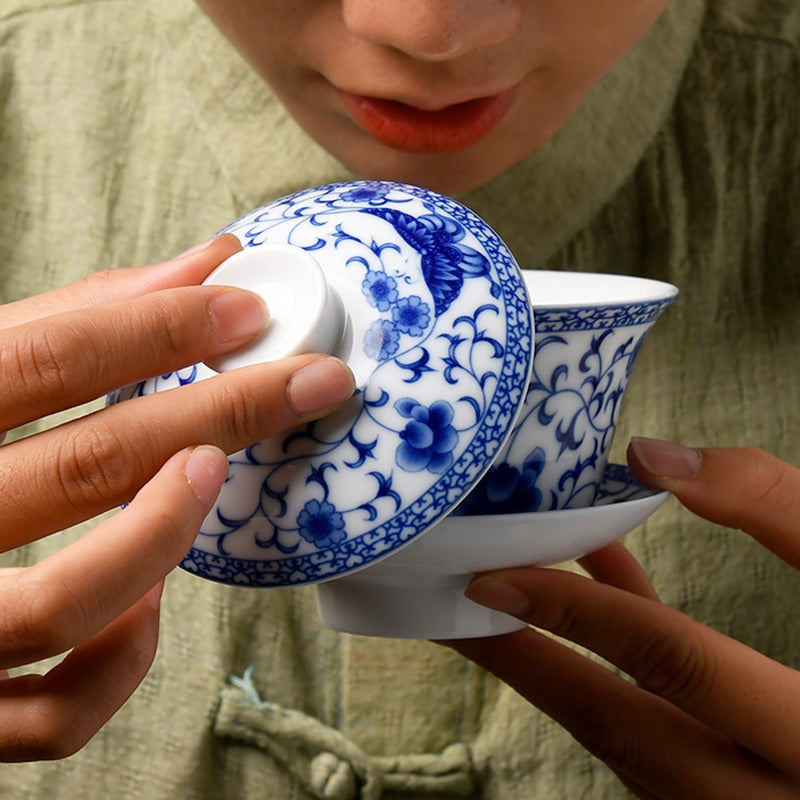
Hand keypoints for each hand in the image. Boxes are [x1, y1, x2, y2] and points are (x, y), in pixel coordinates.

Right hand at [0, 236, 354, 760]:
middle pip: (84, 466)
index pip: (41, 361)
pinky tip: (150, 600)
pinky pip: (56, 712)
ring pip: (63, 603)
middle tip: (309, 380)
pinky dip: (120, 655)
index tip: (248, 308)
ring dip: (164, 532)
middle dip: (220, 412)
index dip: (156, 329)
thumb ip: (74, 323)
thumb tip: (208, 267)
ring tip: (214, 473)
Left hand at [448, 439, 799, 798]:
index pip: (674, 665)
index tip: (493, 577)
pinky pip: (659, 724)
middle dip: (522, 666)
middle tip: (442, 614)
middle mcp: (760, 793)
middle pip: (617, 727)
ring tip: (498, 600)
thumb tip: (657, 457)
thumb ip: (778, 510)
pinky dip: (623, 666)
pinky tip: (606, 591)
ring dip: (559, 666)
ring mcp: (739, 799)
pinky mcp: (731, 781)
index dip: (579, 614)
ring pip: (628, 737)